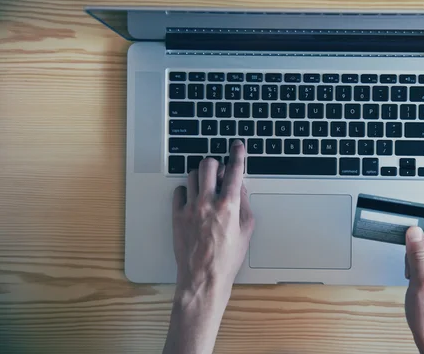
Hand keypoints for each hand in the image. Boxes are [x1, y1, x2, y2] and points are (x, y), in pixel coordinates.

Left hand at [164, 140, 254, 353]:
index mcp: (228, 206)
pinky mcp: (176, 216)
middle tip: (218, 173)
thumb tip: (239, 188)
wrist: (203, 277)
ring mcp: (190, 208)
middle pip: (208, 165)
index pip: (234, 171)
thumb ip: (244, 205)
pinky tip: (192, 200)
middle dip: (215, 165)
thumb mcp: (246, 230)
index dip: (237, 155)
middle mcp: (207, 203)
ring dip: (201, 177)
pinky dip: (186, 191)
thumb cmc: (227, 258)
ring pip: (192, 175)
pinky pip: (179, 191)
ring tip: (205, 188)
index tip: (237, 146)